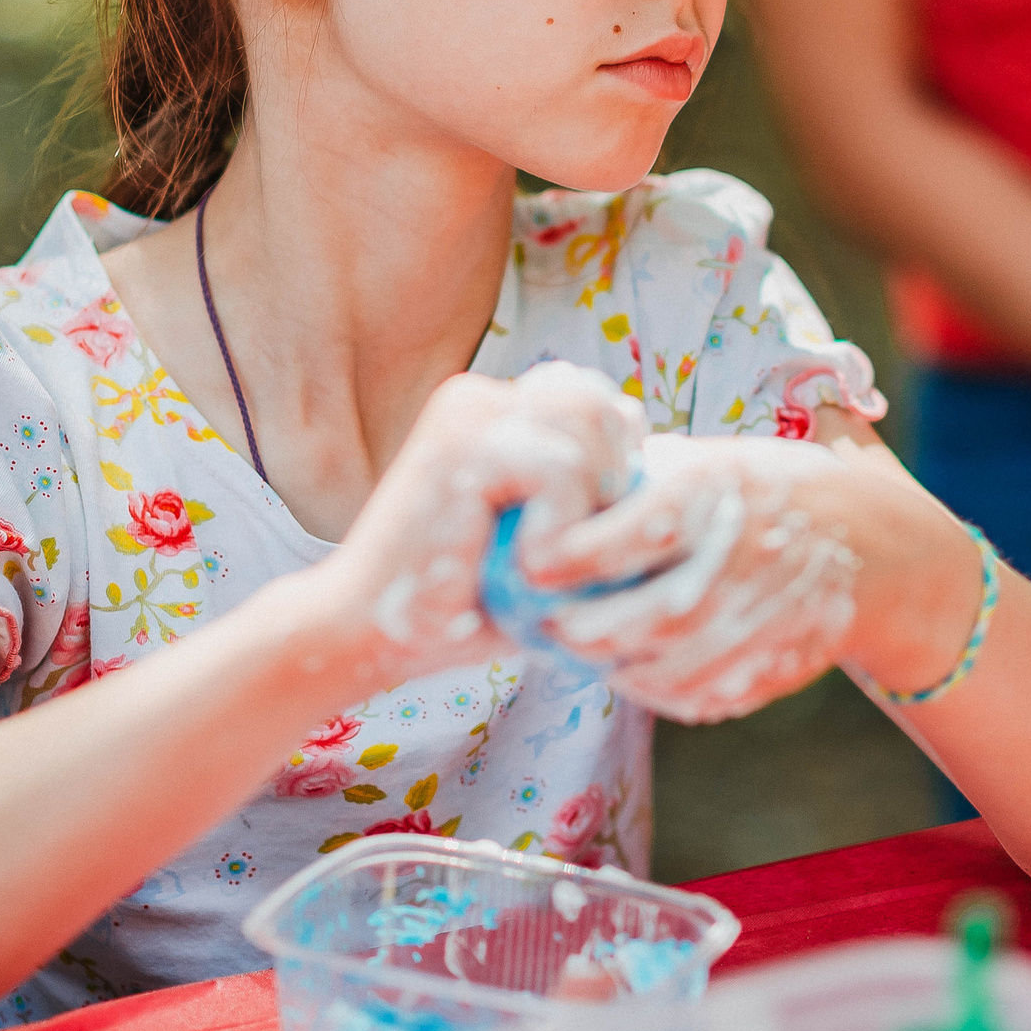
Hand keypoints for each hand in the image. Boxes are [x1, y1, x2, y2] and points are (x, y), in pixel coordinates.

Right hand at [323, 362, 644, 686]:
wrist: (369, 634)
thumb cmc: (460, 604)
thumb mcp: (540, 541)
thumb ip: (587, 498)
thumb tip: (661, 467)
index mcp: (494, 410)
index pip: (594, 399)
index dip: (614, 461)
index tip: (593, 523)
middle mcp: (482, 395)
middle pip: (603, 400)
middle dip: (613, 476)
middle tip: (580, 543)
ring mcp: (470, 411)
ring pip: (592, 424)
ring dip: (591, 502)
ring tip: (553, 555)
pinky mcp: (465, 442)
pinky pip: (564, 469)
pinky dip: (564, 529)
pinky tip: (528, 565)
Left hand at [517, 432, 861, 723]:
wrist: (878, 546)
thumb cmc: (777, 489)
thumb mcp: (719, 457)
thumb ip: (647, 471)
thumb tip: (564, 484)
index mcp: (716, 496)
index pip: (627, 537)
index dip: (569, 556)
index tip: (532, 562)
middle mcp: (739, 564)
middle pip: (639, 618)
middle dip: (577, 627)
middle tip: (541, 619)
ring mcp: (760, 625)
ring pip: (661, 669)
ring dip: (607, 664)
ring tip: (577, 647)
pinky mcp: (770, 670)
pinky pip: (692, 698)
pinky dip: (650, 689)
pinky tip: (629, 667)